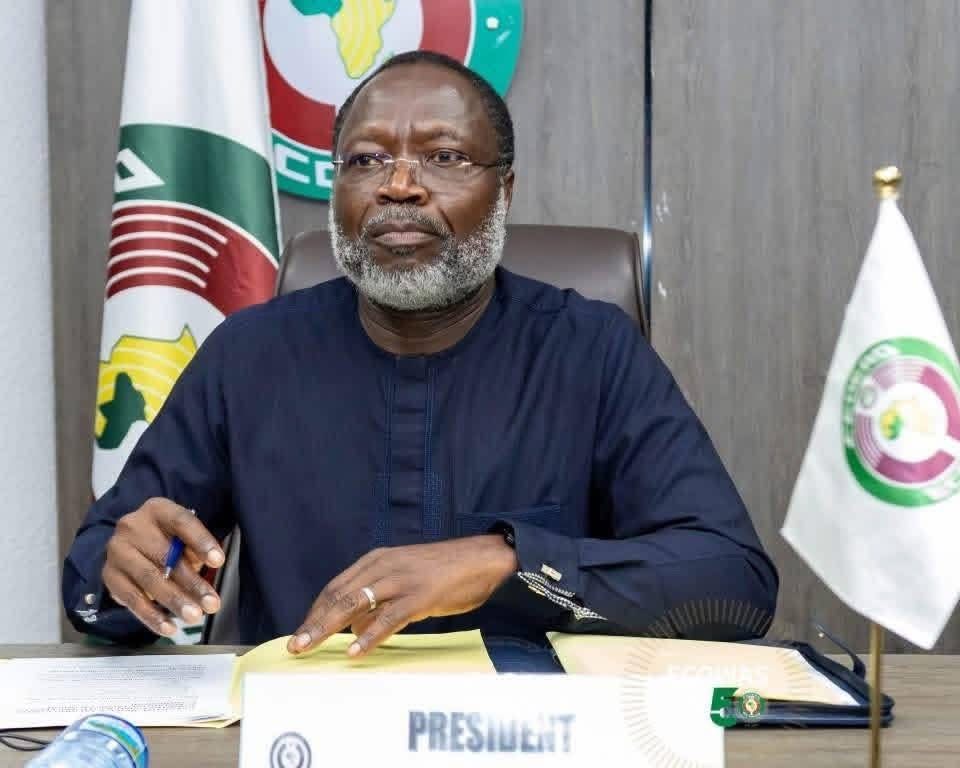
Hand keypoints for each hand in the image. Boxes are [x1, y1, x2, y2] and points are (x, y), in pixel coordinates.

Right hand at [101, 498, 224, 636]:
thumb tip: (211, 566)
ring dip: (174, 601)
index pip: (181, 521)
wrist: (130, 545)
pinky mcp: (109, 575)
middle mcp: (132, 526)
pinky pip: (132, 599)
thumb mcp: (183, 536)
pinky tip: (170, 627)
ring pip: (149, 579)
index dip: (201, 541)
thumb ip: (195, 548)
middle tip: (212, 603)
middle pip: (166, 556)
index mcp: (157, 509)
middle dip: (192, 583)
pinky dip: (152, 616)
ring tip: (195, 616)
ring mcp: (117, 551)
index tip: (219, 561)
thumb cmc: (167, 539)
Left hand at [288, 535, 517, 656]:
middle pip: (339, 595)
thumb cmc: (445, 572)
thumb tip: (356, 629)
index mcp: (377, 560)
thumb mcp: (405, 580)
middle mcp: (384, 566)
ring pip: (355, 604)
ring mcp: (401, 580)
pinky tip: (355, 651)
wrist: (482, 559)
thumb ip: (380, 601)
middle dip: (314, 621)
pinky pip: (389, 618)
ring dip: (329, 627)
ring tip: (311, 647)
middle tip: (294, 645)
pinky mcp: (420, 595)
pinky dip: (369, 636)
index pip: (336, 586)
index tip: (299, 632)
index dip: (315, 610)